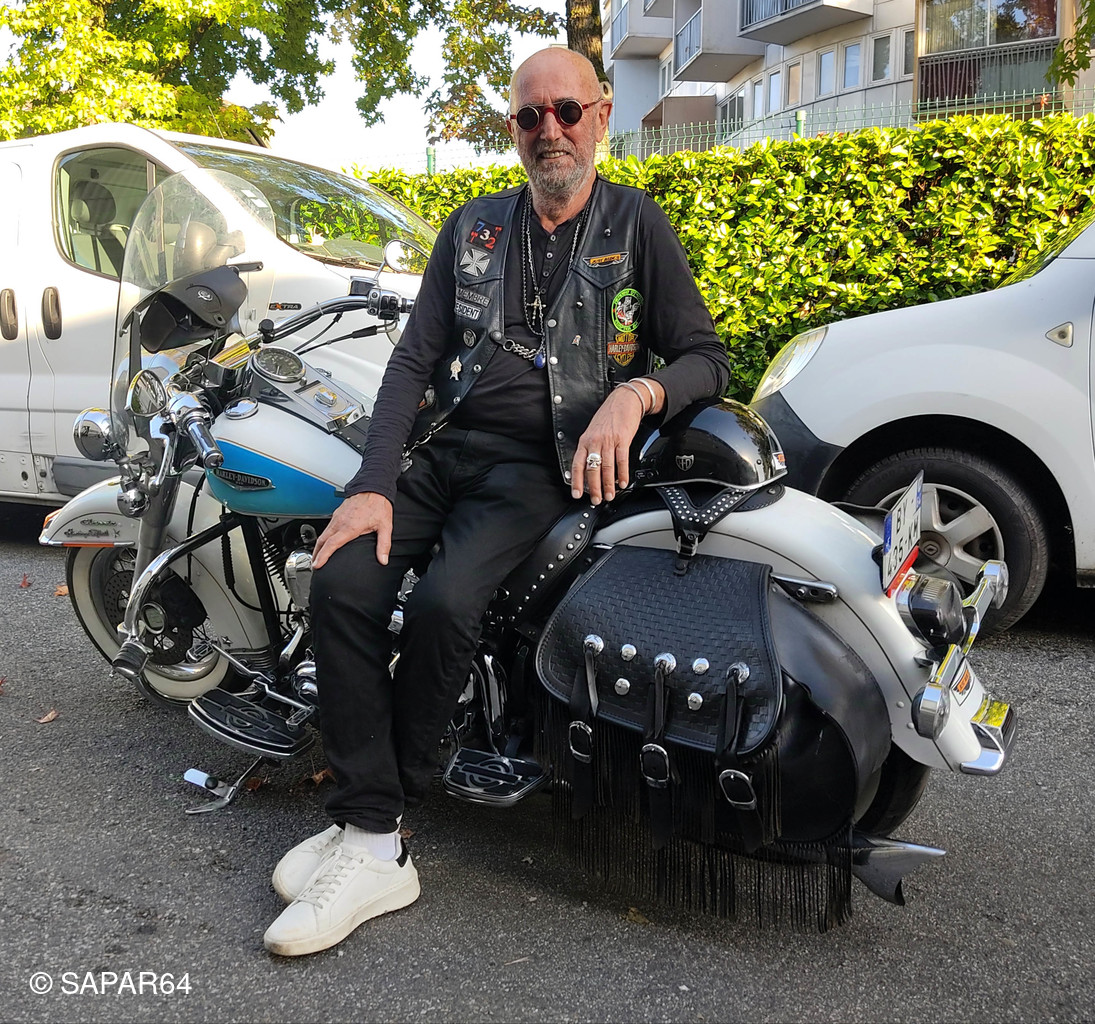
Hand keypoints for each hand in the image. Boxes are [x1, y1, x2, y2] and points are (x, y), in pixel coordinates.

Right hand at [312, 492, 392, 568]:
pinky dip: (323, 536)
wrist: (373, 487)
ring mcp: (337, 517)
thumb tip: (383, 559)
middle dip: (316, 554)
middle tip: (314, 565)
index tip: (317, 565)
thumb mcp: (385, 526)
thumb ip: (384, 545)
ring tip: (317, 556)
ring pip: (323, 533)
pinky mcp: (337, 513)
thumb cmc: (378, 504)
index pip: (331, 544)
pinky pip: (327, 527)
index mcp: (350, 527)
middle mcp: (340, 522)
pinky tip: (326, 541)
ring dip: (318, 545)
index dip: (322, 556)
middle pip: (322, 540)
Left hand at [571, 386, 646, 504]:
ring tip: (610, 495)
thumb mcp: (593, 431)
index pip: (577, 464)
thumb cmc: (608, 416)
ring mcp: (608, 440)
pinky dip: (622, 474)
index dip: (576, 481)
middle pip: (592, 469)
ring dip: (608, 485)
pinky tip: (622, 483)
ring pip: (606, 467)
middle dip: (594, 488)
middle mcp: (595, 441)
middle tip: (596, 499)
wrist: (624, 400)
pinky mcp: (622, 439)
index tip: (577, 494)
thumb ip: (590, 449)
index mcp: (585, 441)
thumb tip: (588, 469)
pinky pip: (621, 460)